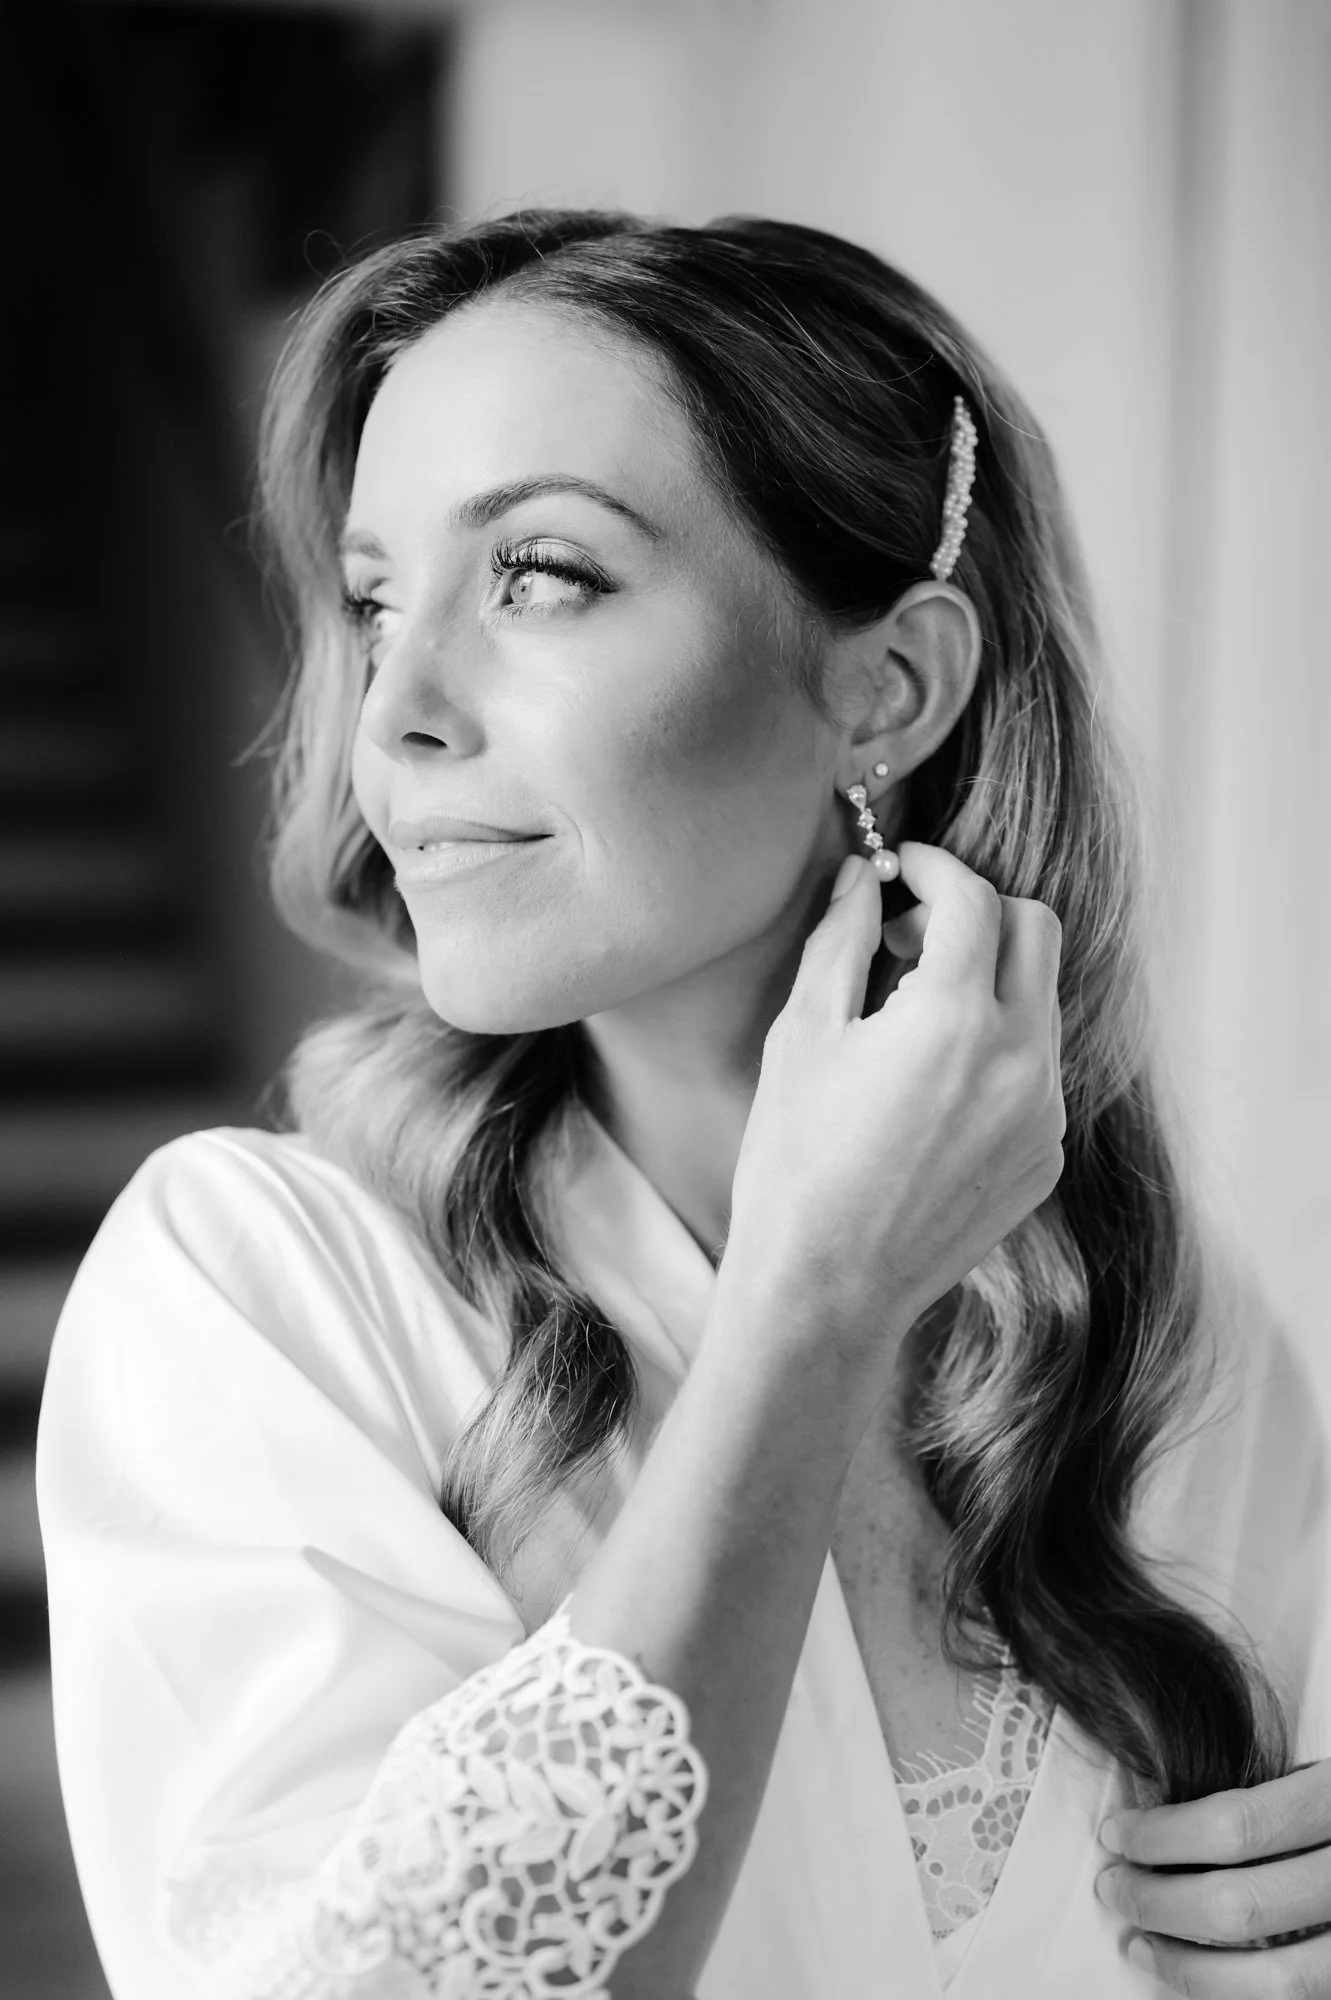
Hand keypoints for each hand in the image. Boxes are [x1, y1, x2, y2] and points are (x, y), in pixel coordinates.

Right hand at [724, 840, 1064, 1383]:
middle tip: (908, 937)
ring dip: (987, 981)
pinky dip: (997, 1047)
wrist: (827, 1286)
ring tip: (911, 1016)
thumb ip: (841, 938)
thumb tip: (862, 876)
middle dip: (976, 913)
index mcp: (953, 1019)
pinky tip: (931, 1083)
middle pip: (1034, 930)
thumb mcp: (803, 1036)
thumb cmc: (795, 1162)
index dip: (932, 868)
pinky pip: (1039, 1068)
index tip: (899, 871)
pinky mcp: (1046, 1155)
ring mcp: (1044, 1112)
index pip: (972, 898)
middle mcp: (1021, 1059)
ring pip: (1042, 1000)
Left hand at [1095, 1760, 1330, 1992]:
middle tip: (1114, 1888)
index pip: (1239, 1826)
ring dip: (1194, 1972)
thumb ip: (1281, 1797)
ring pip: (1284, 1981)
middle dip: (1161, 1901)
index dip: (1165, 1836)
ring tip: (1142, 1948)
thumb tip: (1178, 1823)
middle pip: (1246, 1906)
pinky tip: (1207, 1986)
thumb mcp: (1330, 1773)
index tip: (1117, 1834)